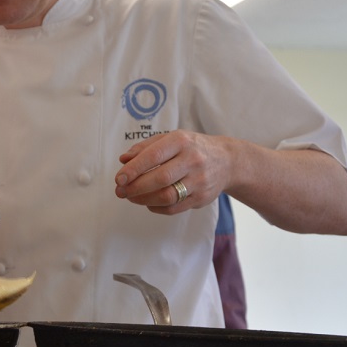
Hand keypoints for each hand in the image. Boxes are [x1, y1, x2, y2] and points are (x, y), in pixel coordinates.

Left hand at [114, 130, 228, 213]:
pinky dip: (156, 207)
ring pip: (167, 196)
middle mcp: (192, 160)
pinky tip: (148, 202)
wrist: (227, 161)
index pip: (154, 156)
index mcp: (181, 141)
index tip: (119, 178)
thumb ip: (145, 147)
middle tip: (120, 191)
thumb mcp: (170, 139)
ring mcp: (199, 181)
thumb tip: (123, 160)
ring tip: (131, 197)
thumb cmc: (191, 148)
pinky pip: (174, 208)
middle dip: (136, 187)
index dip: (134, 169)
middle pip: (160, 178)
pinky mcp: (202, 198)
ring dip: (143, 199)